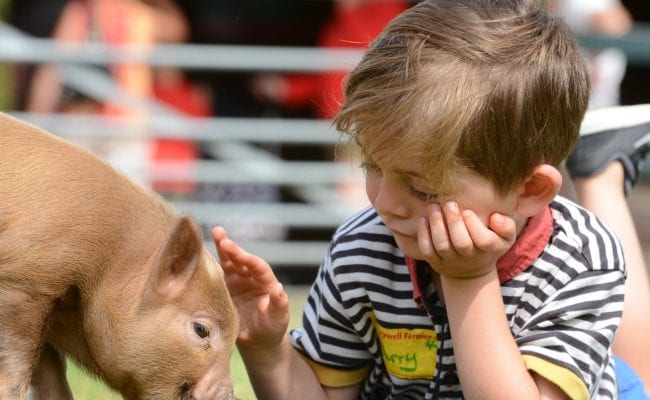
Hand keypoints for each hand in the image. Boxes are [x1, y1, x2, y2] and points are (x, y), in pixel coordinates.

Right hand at [211, 227, 289, 349]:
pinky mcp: (222, 290)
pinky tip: (198, 255)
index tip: (241, 255)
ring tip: (215, 232)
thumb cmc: (272, 327)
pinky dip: (207, 266)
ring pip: (226, 262)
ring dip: (220, 248)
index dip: (249, 260)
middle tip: (219, 234)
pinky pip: (214, 276)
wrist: (258, 340)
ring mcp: (235, 282)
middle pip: (240, 259)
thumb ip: (280, 303)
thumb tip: (279, 288)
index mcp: (265, 281)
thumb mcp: (279, 317)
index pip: (258, 266)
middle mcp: (249, 277)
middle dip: (231, 247)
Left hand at [417, 202, 515, 278]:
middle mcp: (469, 257)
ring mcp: (451, 261)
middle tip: (449, 204)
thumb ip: (507, 226)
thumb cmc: (489, 244)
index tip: (467, 211)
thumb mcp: (505, 237)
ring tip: (434, 207)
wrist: (471, 270)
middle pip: (461, 243)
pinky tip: (423, 219)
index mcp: (489, 249)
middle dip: (453, 222)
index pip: (484, 241)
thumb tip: (495, 216)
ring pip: (442, 246)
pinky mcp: (435, 261)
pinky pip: (427, 250)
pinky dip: (423, 235)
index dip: (474, 225)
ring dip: (436, 225)